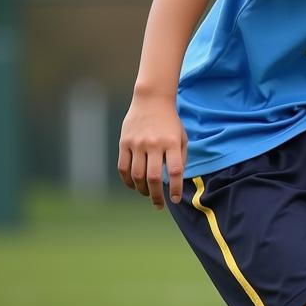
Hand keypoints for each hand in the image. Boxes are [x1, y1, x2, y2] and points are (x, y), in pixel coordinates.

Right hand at [117, 91, 187, 209]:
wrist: (152, 100)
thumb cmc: (170, 123)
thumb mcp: (182, 137)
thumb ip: (180, 158)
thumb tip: (175, 182)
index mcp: (171, 142)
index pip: (175, 171)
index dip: (175, 188)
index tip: (175, 200)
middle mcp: (154, 144)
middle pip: (154, 177)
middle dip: (157, 196)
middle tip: (159, 205)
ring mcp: (137, 143)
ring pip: (137, 175)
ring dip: (142, 190)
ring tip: (148, 194)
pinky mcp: (124, 143)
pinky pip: (123, 168)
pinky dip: (128, 181)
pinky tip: (134, 186)